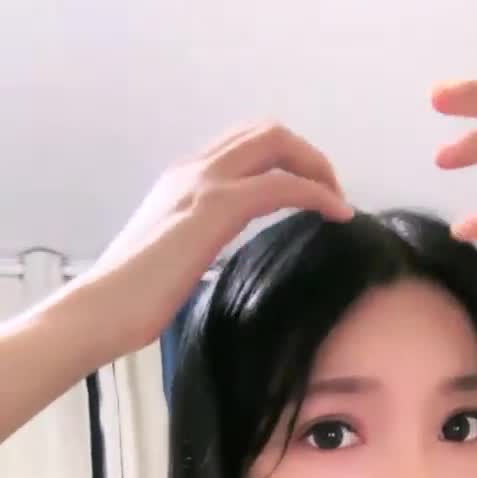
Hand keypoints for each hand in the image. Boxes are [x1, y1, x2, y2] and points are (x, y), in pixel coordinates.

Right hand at [78, 122, 353, 359]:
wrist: (101, 308)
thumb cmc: (130, 300)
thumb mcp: (172, 260)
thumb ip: (196, 246)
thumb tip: (216, 264)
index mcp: (181, 181)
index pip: (242, 146)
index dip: (284, 161)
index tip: (308, 196)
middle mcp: (192, 170)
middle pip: (266, 133)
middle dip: (309, 156)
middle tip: (333, 196)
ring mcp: (203, 183)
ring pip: (276, 144)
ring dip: (317, 167)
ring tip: (339, 203)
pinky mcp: (216, 208)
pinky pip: (282, 184)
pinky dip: (317, 193)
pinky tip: (338, 215)